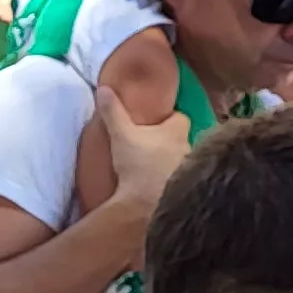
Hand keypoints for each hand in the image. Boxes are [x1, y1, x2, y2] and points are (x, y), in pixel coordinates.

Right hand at [98, 89, 192, 205]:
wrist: (147, 205)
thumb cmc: (138, 164)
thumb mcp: (120, 135)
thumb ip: (113, 112)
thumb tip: (103, 88)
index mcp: (176, 131)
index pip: (181, 117)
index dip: (170, 117)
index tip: (156, 120)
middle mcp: (188, 148)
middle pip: (181, 139)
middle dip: (169, 140)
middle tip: (151, 143)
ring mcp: (188, 170)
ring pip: (180, 160)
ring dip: (170, 161)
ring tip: (152, 166)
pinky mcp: (184, 189)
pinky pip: (179, 179)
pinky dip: (170, 180)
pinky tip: (156, 185)